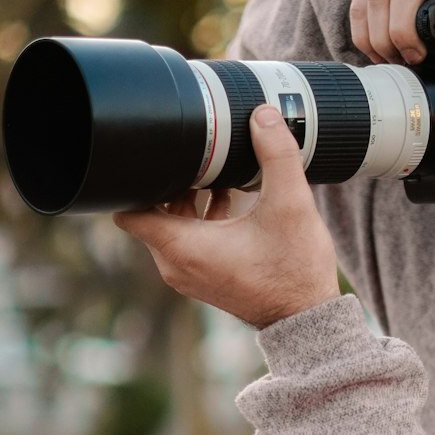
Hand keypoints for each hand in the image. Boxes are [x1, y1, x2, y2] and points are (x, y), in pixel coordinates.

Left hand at [113, 105, 340, 329]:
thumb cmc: (295, 271)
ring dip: (188, 199)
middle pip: (151, 212)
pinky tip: (231, 199)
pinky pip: (187, 240)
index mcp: (183, 247)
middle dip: (170, 183)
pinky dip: (200, 219)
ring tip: (218, 175)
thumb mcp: (291, 206)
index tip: (156, 158)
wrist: (306, 319)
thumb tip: (264, 115)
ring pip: (170, 225)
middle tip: (198, 157)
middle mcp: (176, 264)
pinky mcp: (204, 277)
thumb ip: (276, 156)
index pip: (128, 211)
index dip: (135, 180)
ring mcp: (188, 274)